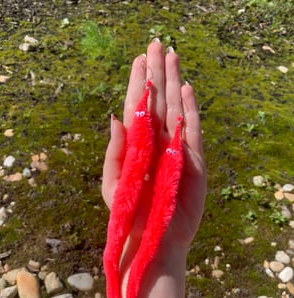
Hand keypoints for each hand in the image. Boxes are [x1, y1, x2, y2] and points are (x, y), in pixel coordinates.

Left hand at [102, 40, 205, 247]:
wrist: (153, 241)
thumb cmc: (130, 216)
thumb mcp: (114, 185)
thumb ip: (115, 153)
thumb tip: (114, 118)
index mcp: (136, 147)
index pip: (137, 108)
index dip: (137, 83)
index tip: (138, 59)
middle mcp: (156, 144)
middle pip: (157, 102)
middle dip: (157, 73)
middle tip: (157, 44)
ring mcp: (176, 151)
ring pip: (175, 110)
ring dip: (174, 84)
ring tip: (173, 57)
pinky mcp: (193, 162)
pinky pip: (192, 131)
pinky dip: (191, 110)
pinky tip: (187, 90)